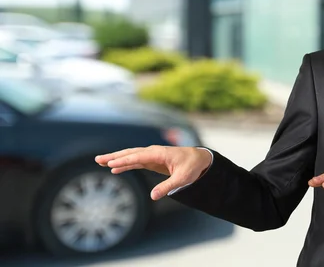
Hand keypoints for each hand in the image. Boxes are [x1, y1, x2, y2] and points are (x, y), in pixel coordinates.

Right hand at [95, 146, 211, 200]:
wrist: (199, 158)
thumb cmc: (192, 166)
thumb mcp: (182, 179)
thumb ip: (167, 187)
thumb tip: (152, 197)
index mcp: (159, 153)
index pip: (138, 156)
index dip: (124, 160)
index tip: (111, 163)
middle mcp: (153, 152)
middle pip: (130, 153)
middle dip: (114, 156)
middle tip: (98, 159)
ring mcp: (152, 155)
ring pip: (131, 156)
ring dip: (116, 159)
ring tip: (101, 162)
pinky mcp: (152, 160)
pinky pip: (135, 161)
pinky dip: (125, 164)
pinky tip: (115, 169)